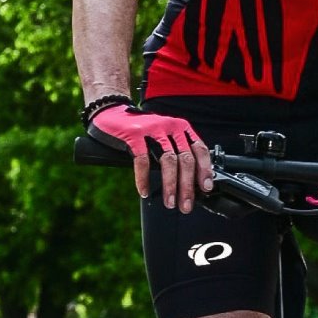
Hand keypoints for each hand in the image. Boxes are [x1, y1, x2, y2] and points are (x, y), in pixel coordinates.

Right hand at [89, 102, 212, 212]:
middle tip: (186, 205)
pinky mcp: (134, 134)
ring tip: (170, 202)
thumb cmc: (139, 129)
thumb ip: (176, 150)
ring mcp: (153, 129)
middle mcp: (170, 127)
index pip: (199, 149)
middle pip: (185, 160)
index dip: (204, 170)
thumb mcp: (164, 135)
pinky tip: (144, 191)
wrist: (111, 112)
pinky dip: (144, 179)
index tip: (205, 188)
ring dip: (171, 186)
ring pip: (168, 161)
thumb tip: (189, 181)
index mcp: (181, 127)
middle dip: (187, 186)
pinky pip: (143, 160)